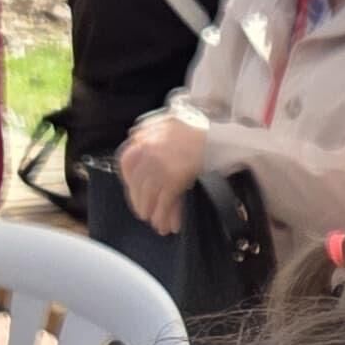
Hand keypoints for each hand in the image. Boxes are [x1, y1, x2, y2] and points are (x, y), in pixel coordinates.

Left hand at [119, 109, 207, 233]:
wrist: (217, 138)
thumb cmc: (196, 130)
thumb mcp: (167, 120)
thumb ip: (148, 127)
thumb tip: (133, 137)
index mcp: (145, 137)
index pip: (126, 162)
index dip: (128, 181)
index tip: (132, 190)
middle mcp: (148, 151)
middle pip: (137, 182)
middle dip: (139, 201)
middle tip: (143, 213)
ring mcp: (160, 165)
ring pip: (148, 194)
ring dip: (150, 210)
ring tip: (154, 221)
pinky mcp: (174, 178)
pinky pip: (164, 200)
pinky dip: (164, 214)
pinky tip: (166, 223)